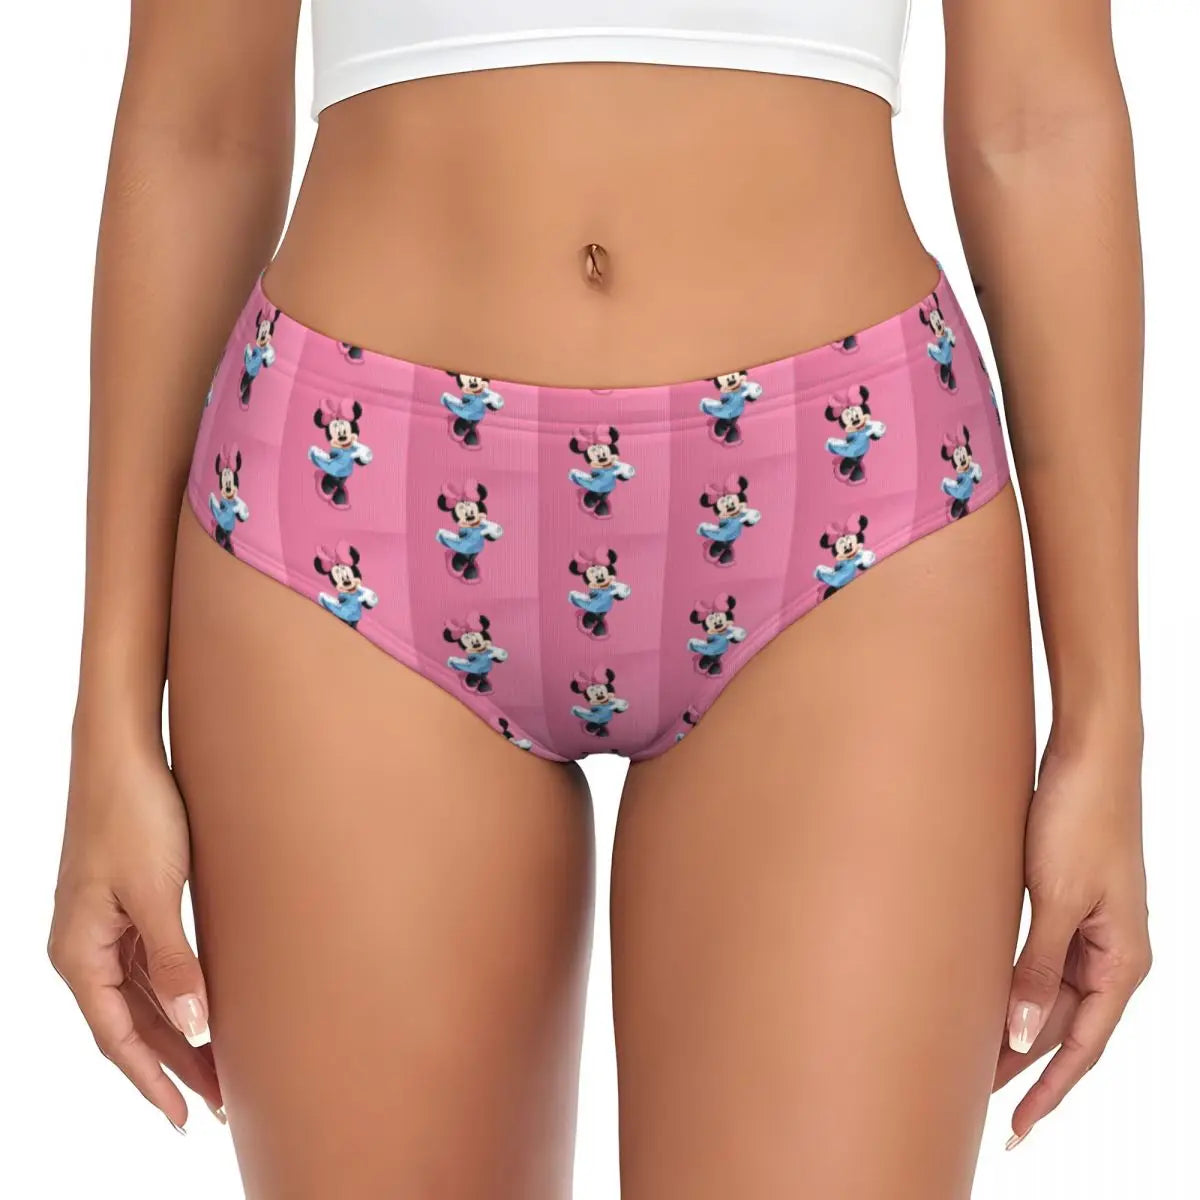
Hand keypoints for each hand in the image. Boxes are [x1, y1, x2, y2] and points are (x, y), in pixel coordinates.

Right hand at [48, 722, 221, 1130]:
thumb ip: (174, 964)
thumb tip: (195, 1029)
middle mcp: (84, 946)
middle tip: (223, 1100)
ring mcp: (103, 925)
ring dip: (179, 1031)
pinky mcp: (125, 902)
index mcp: (78, 952)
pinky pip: (147, 965)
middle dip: (175, 1064)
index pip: (116, 1037)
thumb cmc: (134, 815)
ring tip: (223, 1066)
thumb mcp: (157, 894)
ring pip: (141, 997)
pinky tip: (203, 1007)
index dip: (153, 1080)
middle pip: (130, 1024)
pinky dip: (175, 993)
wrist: (123, 751)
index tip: (186, 1117)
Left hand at [993, 724, 1149, 1147]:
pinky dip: (1015, 985)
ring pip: (1050, 994)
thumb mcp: (1055, 899)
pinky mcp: (1066, 902)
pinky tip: (986, 999)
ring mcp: (1090, 927)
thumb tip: (1021, 1035)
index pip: (1084, 1046)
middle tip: (969, 1096)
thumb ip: (1037, 968)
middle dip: (1022, 1063)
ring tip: (970, 1059)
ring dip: (1015, 1025)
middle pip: (1064, 1025)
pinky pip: (1042, 960)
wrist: (1087, 755)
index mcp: (1123, 960)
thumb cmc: (1080, 819)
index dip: (1048, 1089)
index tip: (1015, 1127)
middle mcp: (1111, 952)